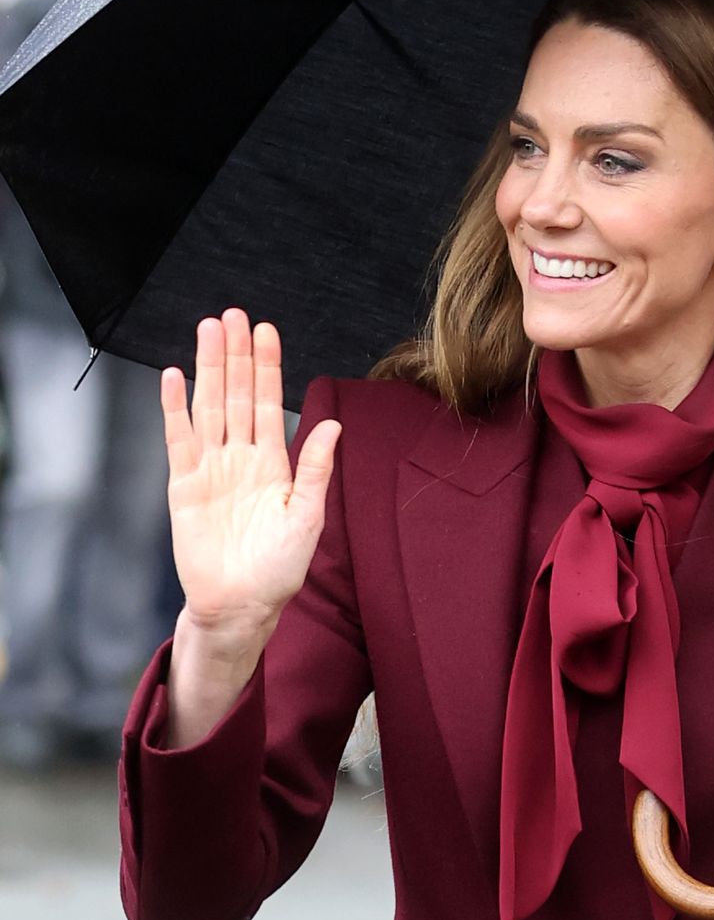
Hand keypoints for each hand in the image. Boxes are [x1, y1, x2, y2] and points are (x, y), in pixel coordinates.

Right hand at [163, 309, 340, 655]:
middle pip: (237, 395)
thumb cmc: (280, 567)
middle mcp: (240, 458)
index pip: (270, 403)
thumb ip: (317, 470)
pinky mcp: (183, 487)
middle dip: (235, 355)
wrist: (242, 605)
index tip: (265, 330)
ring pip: (209, 407)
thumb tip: (333, 425)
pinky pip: (178, 440)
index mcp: (274, 463)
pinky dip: (175, 409)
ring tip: (207, 329)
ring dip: (208, 369)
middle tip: (232, 314)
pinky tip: (174, 376)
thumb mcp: (308, 516)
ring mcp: (210, 469)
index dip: (267, 367)